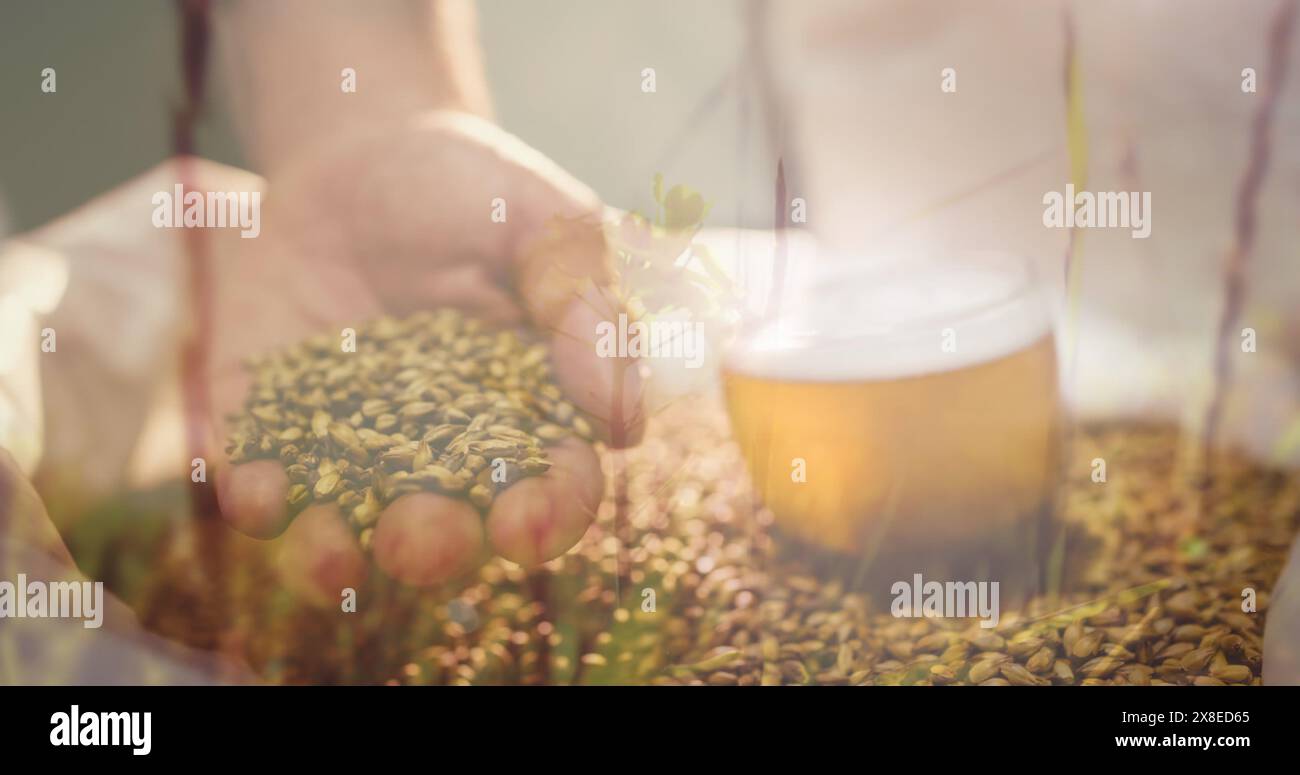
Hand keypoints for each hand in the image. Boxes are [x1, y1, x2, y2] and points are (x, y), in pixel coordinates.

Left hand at [210, 111, 642, 601]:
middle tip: (424, 533)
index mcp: (524, 414)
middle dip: (438, 546)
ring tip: (329, 552)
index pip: (550, 486)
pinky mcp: (269, 424)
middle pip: (449, 528)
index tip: (532, 514)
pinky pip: (261, 479)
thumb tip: (625, 421)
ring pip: (348, 528)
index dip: (551, 512)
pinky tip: (255, 491)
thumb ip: (583, 305)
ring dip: (338, 553)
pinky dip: (257, 497)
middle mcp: (440, 450)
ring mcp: (349, 443)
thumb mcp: (541, 219)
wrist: (354, 148)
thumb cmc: (471, 188)